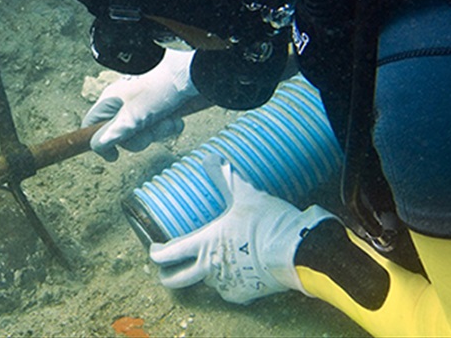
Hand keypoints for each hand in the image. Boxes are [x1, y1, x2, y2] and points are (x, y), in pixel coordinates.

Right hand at [82, 48, 206, 160]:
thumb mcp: (133, 115)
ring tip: (168, 119)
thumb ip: (113, 133)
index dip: (99, 143)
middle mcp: (123, 103)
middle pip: (121, 135)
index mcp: (110, 101)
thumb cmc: (159, 89)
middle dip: (141, 137)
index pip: (91, 125)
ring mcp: (141, 105)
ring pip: (143, 133)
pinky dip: (168, 126)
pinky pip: (158, 127)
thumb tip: (96, 146)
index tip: (115, 155)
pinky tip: (176, 118)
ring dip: (158, 131)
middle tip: (150, 127)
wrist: (192, 73)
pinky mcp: (158, 107)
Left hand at [149, 154, 335, 303]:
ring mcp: (227, 283)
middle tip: (166, 272)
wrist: (296, 251)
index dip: (157, 253)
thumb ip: (226, 176)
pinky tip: (234, 276)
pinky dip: (230, 285)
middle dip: (168, 276)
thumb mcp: (245, 195)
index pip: (170, 253)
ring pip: (207, 284)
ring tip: (209, 267)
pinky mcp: (245, 294)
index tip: (154, 250)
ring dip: (204, 277)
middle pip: (177, 280)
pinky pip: (231, 292)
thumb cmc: (267, 222)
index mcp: (205, 243)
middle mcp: (210, 268)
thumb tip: (212, 156)